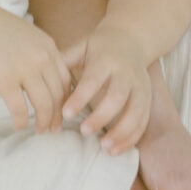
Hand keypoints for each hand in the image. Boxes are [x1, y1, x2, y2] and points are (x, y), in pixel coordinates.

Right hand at [0, 8, 73, 134]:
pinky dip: (21, 121)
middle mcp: (42, 59)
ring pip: (44, 105)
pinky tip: (18, 126)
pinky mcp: (6, 81)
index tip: (62, 111)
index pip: (67, 80)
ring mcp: (25, 70)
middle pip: (58, 95)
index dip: (66, 100)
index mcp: (49, 47)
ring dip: (44, 122)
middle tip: (54, 128)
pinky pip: (20, 109)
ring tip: (40, 130)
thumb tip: (42, 76)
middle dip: (58, 115)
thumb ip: (39, 53)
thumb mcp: (28, 35)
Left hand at [61, 25, 151, 150]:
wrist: (130, 40)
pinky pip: (143, 121)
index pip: (93, 80)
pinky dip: (132, 137)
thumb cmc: (98, 47)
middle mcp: (127, 73)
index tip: (65, 114)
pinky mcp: (147, 99)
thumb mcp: (82, 47)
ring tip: (104, 147)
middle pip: (117, 97)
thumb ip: (65, 59)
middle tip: (84, 131)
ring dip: (121, 131)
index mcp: (106, 60)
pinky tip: (116, 150)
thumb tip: (42, 72)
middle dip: (102, 116)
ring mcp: (140, 87)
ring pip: (135, 112)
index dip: (80, 98)